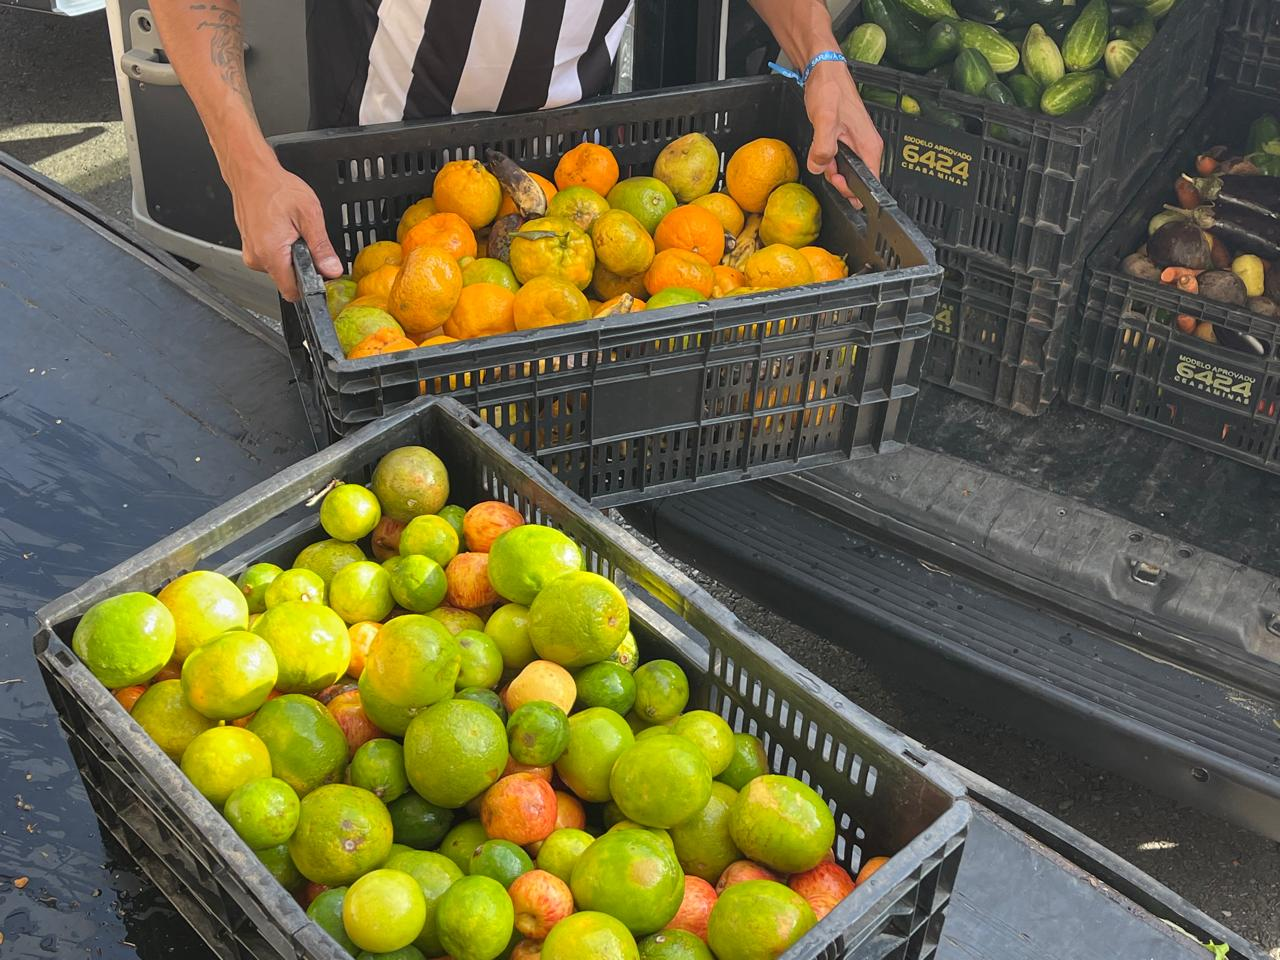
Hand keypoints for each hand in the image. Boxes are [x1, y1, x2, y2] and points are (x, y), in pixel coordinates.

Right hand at [227, 158, 342, 300]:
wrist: (251, 172)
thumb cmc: (276, 188)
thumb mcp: (309, 215)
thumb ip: (321, 247)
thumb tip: (332, 270)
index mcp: (271, 254)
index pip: (293, 292)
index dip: (310, 286)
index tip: (319, 273)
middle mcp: (257, 258)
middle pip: (287, 280)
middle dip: (301, 266)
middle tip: (303, 239)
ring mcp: (251, 253)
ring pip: (279, 269)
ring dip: (291, 256)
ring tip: (291, 230)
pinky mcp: (249, 247)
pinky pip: (271, 258)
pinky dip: (281, 248)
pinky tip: (282, 229)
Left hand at [802, 60, 883, 202]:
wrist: (824, 71)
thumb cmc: (829, 89)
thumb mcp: (824, 120)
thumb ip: (822, 147)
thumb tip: (819, 167)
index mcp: (869, 146)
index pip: (871, 183)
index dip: (852, 189)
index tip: (835, 179)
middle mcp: (866, 147)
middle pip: (857, 180)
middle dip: (838, 179)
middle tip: (824, 165)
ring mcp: (856, 144)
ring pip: (846, 172)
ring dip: (830, 169)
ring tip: (821, 153)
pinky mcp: (846, 141)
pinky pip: (839, 161)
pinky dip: (827, 160)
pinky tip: (821, 148)